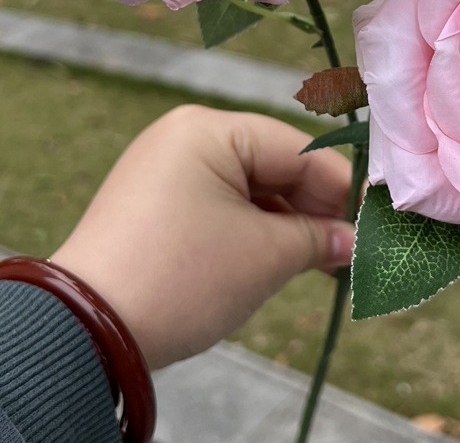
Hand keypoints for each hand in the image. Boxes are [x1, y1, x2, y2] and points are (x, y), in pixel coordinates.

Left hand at [51, 106, 354, 368]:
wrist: (85, 331)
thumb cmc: (183, 277)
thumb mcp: (264, 256)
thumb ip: (319, 238)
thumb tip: (354, 242)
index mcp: (208, 128)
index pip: (296, 150)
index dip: (340, 188)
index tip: (374, 222)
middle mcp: (183, 136)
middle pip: (272, 165)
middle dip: (314, 209)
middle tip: (352, 249)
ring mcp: (163, 169)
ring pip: (247, 188)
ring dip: (286, 224)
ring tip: (322, 261)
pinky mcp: (152, 204)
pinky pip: (218, 205)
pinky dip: (251, 230)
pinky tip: (280, 258)